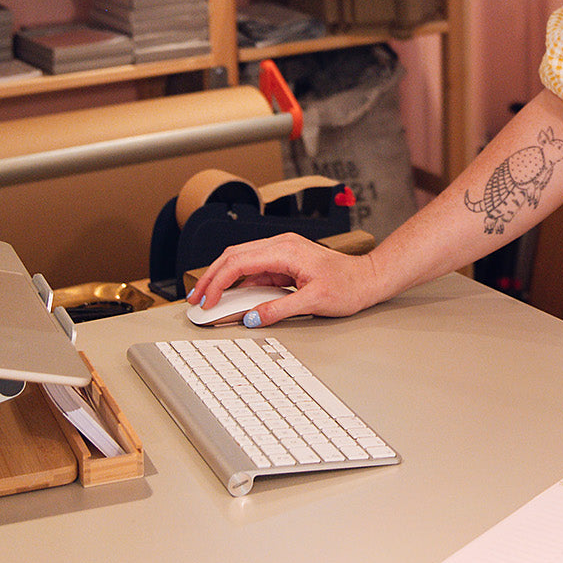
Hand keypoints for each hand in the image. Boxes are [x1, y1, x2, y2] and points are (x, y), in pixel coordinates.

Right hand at [185, 233, 384, 324]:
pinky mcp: (284, 262)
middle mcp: (281, 246)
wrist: (367, 279)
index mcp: (285, 250)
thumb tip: (252, 317)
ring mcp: (282, 252)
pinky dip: (237, 282)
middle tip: (195, 299)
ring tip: (205, 298)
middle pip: (233, 256)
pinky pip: (253, 269)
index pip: (239, 262)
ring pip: (241, 260)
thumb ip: (280, 309)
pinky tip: (229, 296)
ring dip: (221, 278)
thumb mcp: (314, 302)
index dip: (217, 282)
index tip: (205, 301)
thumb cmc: (348, 286)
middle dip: (210, 277)